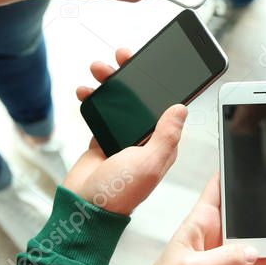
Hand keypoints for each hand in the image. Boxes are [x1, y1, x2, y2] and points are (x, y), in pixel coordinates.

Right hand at [64, 49, 185, 213]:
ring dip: (109, 81)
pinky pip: (101, 110)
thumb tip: (181, 108)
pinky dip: (93, 98)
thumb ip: (165, 136)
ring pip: (120, 99)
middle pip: (142, 96)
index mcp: (162, 143)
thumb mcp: (148, 163)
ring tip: (98, 69)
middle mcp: (145, 138)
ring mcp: (123, 138)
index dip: (161, 81)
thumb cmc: (118, 193)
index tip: (153, 60)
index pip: (166, 104)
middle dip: (132, 73)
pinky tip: (85, 91)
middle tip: (122, 55)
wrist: (83, 209)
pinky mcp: (103, 139)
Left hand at [121, 173, 265, 264]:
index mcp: (201, 219)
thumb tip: (252, 251)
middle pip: (250, 208)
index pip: (220, 186)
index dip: (238, 171)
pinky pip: (261, 260)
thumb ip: (221, 259)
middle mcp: (216, 230)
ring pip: (261, 234)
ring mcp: (227, 249)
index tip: (262, 159)